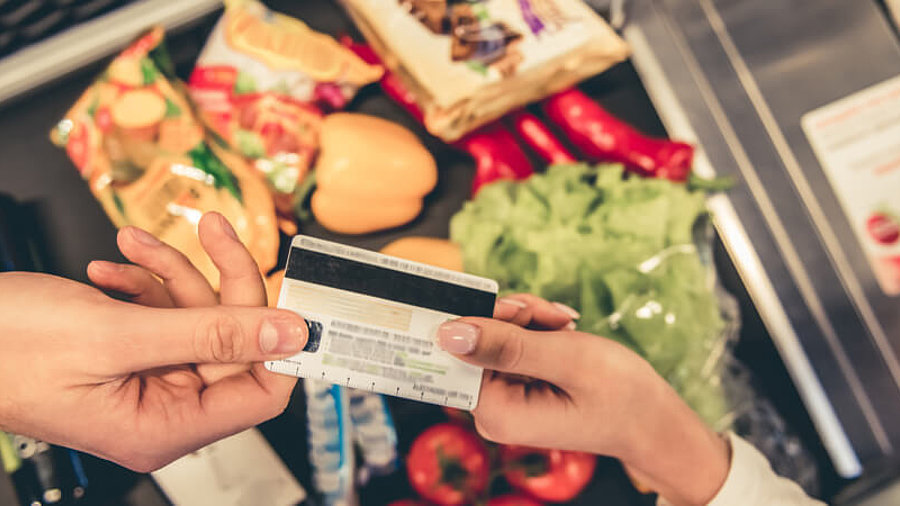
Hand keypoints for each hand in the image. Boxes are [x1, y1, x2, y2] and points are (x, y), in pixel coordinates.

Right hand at [0, 213, 306, 471]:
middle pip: (234, 341)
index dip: (281, 343)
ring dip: (171, 273)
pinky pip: (163, 312)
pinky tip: (115, 264)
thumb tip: (288, 334)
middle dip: (217, 282)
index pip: (262, 392)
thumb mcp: (118, 336)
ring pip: (198, 317)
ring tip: (135, 244)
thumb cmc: (4, 350)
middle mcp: (163, 408)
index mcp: (165, 426)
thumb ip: (212, 334)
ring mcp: (147, 378)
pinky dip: (145, 282)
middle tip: (212, 232)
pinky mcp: (130, 351)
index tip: (289, 295)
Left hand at [440, 295, 729, 505]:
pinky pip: (512, 343)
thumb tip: (447, 334)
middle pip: (476, 341)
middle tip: (556, 317)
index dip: (481, 321)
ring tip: (567, 323)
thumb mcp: (565, 359)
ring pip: (496, 335)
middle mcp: (493, 410)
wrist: (654, 416)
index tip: (517, 308)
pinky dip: (536, 328)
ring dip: (529, 318)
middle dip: (513, 317)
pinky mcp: (519, 384)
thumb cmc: (620, 393)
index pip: (458, 354)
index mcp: (497, 413)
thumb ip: (506, 345)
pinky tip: (565, 329)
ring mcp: (505, 397)